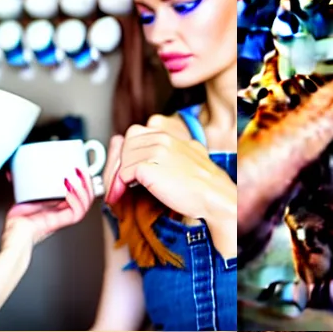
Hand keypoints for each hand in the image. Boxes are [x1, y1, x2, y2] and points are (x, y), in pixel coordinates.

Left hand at [4, 173, 94, 248]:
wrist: (13, 238)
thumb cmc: (16, 225)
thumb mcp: (22, 199)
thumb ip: (26, 187)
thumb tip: (21, 172)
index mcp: (55, 207)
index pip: (75, 194)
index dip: (81, 182)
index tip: (78, 169)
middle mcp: (60, 212)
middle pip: (84, 198)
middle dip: (86, 182)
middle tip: (81, 171)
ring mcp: (61, 218)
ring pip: (84, 205)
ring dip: (84, 190)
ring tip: (78, 178)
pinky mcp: (58, 223)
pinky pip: (76, 213)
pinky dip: (76, 201)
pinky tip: (70, 190)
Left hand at [104, 115, 235, 222]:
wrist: (214, 197)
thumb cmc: (202, 184)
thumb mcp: (188, 156)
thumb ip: (168, 150)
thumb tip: (148, 155)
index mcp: (168, 134)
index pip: (134, 134)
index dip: (127, 152)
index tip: (126, 168)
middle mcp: (160, 138)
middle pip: (125, 144)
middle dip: (119, 163)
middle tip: (119, 181)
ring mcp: (154, 151)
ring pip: (122, 159)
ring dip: (119, 176)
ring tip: (121, 189)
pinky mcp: (148, 167)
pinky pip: (123, 174)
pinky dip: (121, 185)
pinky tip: (126, 193)